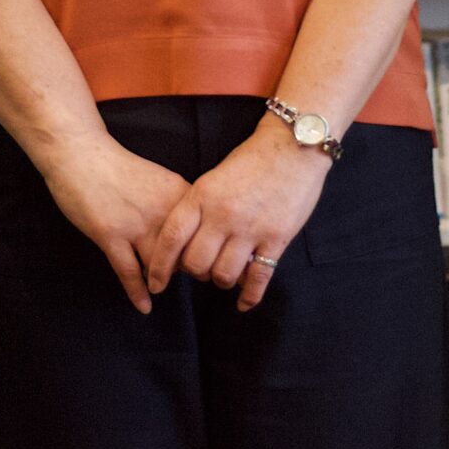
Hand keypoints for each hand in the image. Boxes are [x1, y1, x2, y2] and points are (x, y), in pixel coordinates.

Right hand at [38, 135, 193, 314]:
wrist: (80, 154)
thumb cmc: (118, 167)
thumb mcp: (158, 179)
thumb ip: (176, 204)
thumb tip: (193, 232)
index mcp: (177, 194)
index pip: (204, 232)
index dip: (209, 251)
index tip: (212, 264)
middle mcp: (162, 211)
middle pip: (186, 253)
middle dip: (191, 270)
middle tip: (195, 282)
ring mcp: (136, 224)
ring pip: (160, 265)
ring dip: (163, 279)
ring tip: (164, 287)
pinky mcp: (110, 235)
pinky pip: (129, 272)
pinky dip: (138, 292)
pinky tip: (144, 306)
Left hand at [141, 115, 331, 312]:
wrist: (293, 146)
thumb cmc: (251, 161)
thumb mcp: (214, 179)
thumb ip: (199, 208)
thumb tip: (184, 243)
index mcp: (202, 195)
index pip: (172, 238)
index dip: (160, 266)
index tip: (155, 283)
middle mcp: (223, 214)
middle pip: (196, 263)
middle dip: (195, 273)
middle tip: (200, 270)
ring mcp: (250, 228)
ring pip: (224, 275)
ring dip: (221, 281)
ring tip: (225, 274)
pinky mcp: (276, 238)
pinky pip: (258, 278)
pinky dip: (248, 296)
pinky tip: (243, 303)